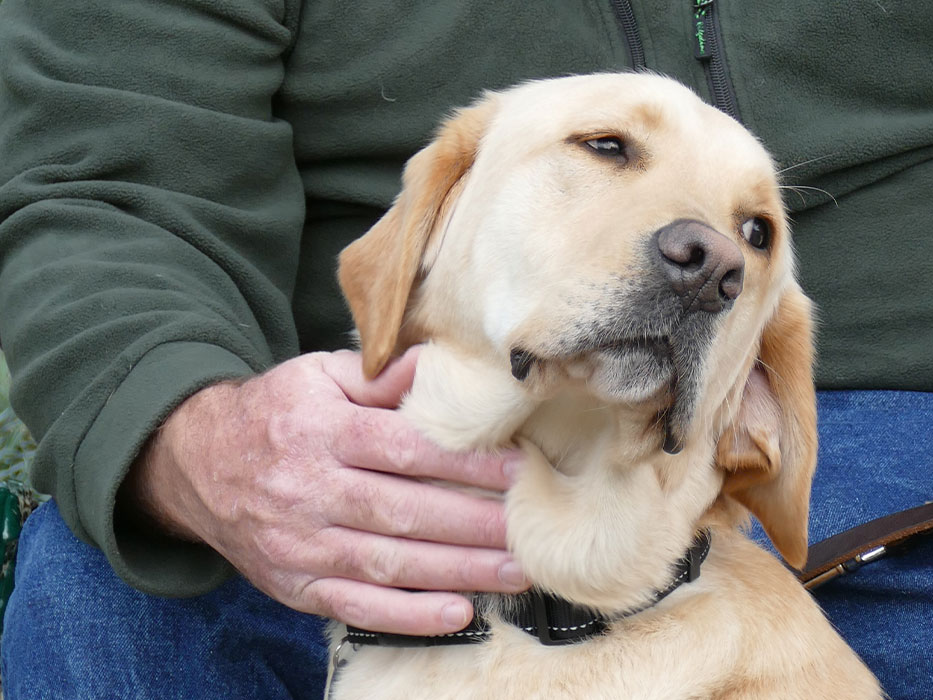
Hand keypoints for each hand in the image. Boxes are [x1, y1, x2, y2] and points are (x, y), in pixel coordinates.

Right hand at [124, 347, 528, 634]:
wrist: (195, 463)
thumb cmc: (276, 414)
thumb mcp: (318, 376)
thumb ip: (379, 376)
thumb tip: (436, 366)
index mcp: (319, 431)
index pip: (403, 450)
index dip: (464, 464)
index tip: (517, 470)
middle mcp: (307, 490)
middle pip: (403, 513)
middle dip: (474, 525)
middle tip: (529, 531)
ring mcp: (299, 545)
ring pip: (388, 565)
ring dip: (458, 572)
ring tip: (515, 572)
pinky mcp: (294, 585)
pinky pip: (356, 607)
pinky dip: (409, 616)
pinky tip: (459, 613)